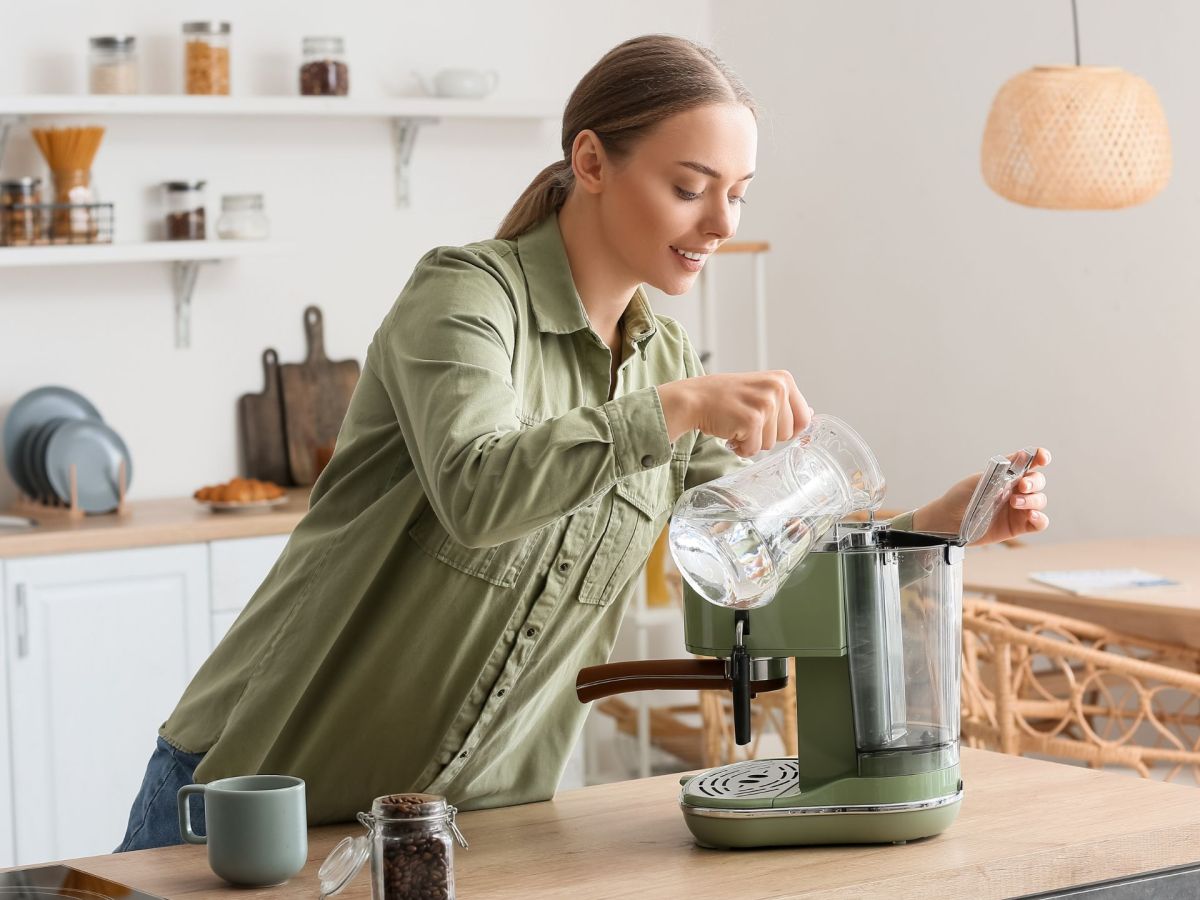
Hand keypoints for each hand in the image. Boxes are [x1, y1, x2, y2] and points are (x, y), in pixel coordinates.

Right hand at [657, 370, 813, 456]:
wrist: (694, 398)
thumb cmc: (726, 397)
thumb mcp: (761, 391)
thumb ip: (786, 403)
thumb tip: (812, 415)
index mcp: (784, 380)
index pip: (804, 419)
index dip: (785, 429)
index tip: (766, 423)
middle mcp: (778, 388)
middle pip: (789, 434)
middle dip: (767, 435)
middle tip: (746, 420)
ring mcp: (766, 403)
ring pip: (771, 444)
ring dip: (752, 441)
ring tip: (737, 424)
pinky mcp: (752, 419)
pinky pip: (754, 449)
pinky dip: (741, 447)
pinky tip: (730, 432)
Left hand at [914, 447, 1051, 545]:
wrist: (948, 521)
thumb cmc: (961, 497)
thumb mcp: (979, 480)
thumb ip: (1001, 471)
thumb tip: (1022, 456)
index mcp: (1007, 475)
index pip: (1029, 463)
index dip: (1040, 457)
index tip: (1043, 458)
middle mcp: (1016, 490)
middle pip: (1038, 481)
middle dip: (1034, 482)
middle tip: (1021, 486)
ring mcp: (1019, 508)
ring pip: (1040, 500)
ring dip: (1033, 500)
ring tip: (1015, 502)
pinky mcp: (1018, 526)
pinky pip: (1039, 523)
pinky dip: (1040, 518)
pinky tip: (1031, 516)